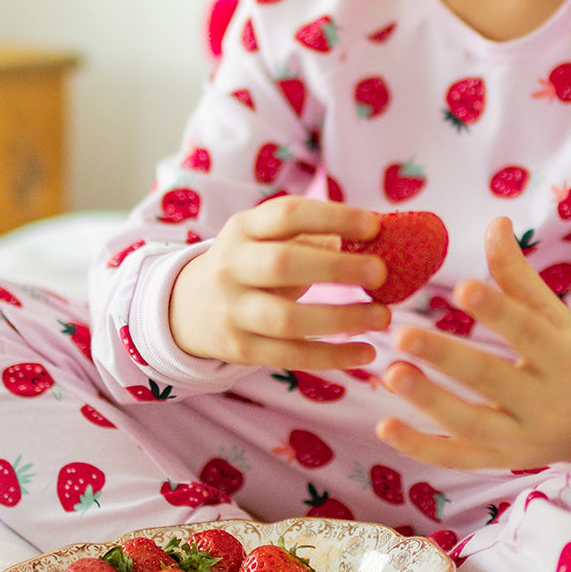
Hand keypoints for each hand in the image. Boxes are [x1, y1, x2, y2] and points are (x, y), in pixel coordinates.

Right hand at [168, 197, 389, 371]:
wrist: (187, 308)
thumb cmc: (251, 264)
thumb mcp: (266, 239)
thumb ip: (312, 236)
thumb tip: (375, 239)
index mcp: (244, 228)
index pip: (288, 214)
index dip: (333, 217)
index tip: (375, 226)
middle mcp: (231, 265)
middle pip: (283, 264)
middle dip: (336, 268)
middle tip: (381, 273)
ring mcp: (232, 310)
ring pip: (287, 318)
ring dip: (340, 319)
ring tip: (383, 317)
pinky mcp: (239, 348)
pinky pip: (289, 355)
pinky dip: (331, 357)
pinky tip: (365, 353)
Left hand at [376, 216, 570, 470]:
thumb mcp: (556, 314)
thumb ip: (518, 274)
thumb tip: (494, 220)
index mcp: (561, 356)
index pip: (526, 331)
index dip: (496, 310)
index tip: (462, 287)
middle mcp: (543, 400)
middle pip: (491, 379)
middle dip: (446, 358)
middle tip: (402, 335)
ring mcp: (521, 437)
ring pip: (471, 424)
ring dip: (427, 402)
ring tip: (390, 373)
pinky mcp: (500, 462)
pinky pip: (458, 458)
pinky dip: (422, 448)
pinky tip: (385, 427)